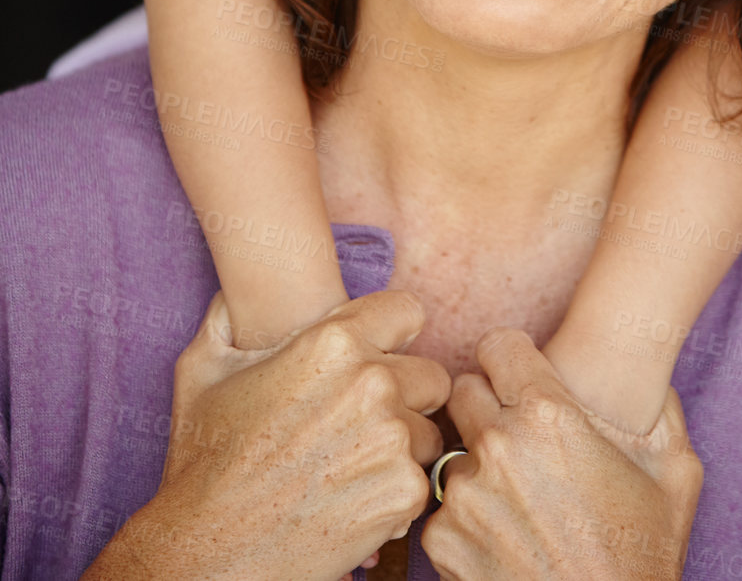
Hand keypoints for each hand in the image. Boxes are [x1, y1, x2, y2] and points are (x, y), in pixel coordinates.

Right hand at [98, 288, 449, 580]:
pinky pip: (421, 481)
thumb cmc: (203, 462)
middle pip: (430, 375)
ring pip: (428, 432)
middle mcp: (372, 383)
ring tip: (353, 466)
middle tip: (364, 423)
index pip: (408, 312)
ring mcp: (393, 440)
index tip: (378, 357)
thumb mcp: (202, 372)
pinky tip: (353, 500)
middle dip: (405, 395)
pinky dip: (395, 493)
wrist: (206, 554)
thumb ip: (227, 320)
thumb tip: (234, 295)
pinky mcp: (403, 493)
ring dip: (403, 447)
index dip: (393, 336)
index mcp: (334, 342)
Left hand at [422, 328, 702, 580]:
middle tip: (517, 434)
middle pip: (464, 389)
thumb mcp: (676, 475)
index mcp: (549, 415)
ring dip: (477, 464)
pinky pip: (445, 506)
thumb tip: (648, 380)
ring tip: (517, 495)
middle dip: (488, 404)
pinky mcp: (444, 541)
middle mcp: (498, 446)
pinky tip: (505, 535)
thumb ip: (660, 412)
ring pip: (453, 449)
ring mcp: (465, 495)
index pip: (498, 345)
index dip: (513, 360)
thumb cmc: (643, 559)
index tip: (523, 377)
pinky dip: (468, 515)